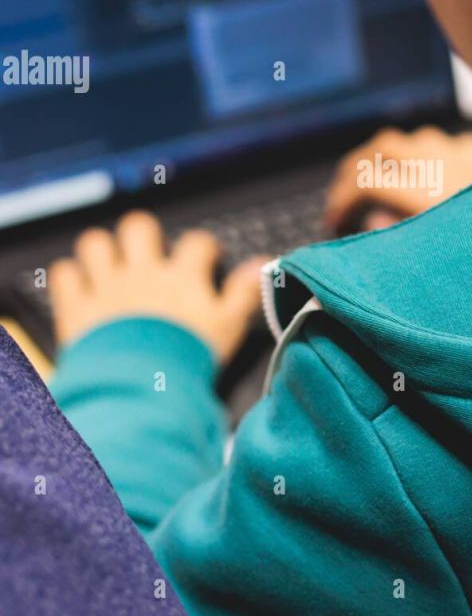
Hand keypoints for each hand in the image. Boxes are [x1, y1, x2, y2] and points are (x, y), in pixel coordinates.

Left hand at [49, 211, 266, 362]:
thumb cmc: (187, 360)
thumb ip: (244, 294)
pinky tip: (79, 286)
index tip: (206, 258)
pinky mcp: (77, 308)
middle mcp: (143, 273)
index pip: (197, 243)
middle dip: (143, 234)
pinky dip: (70, 277)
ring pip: (96, 243)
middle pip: (139, 227)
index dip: (203, 248)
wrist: (141, 388)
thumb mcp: (227, 328)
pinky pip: (64, 275)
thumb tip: (262, 266)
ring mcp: (107, 287)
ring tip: (109, 264)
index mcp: (182, 277)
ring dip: (102, 250)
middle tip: (148, 252)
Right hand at [325, 125, 471, 233]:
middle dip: (355, 171)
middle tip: (344, 201)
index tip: (334, 222)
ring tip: (375, 188)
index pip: (367, 179)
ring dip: (386, 159)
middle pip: (382, 147)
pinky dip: (423, 156)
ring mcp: (467, 153)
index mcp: (430, 192)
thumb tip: (369, 220)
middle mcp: (447, 164)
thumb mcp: (436, 259)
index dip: (342, 199)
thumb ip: (396, 239)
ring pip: (411, 139)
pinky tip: (423, 178)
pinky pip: (443, 143)